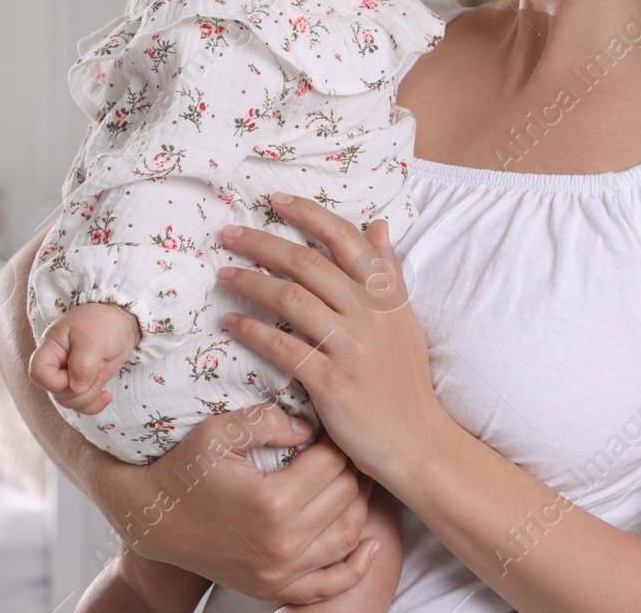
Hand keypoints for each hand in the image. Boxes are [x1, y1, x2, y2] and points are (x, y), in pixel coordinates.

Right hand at [28, 302, 140, 413]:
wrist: (121, 321)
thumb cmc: (103, 322)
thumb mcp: (93, 338)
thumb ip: (82, 363)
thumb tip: (77, 388)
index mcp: (51, 348)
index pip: (38, 374)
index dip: (56, 381)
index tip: (76, 371)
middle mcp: (57, 365)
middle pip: (57, 393)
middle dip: (82, 389)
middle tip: (99, 368)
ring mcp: (71, 376)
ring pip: (70, 402)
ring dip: (91, 395)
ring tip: (103, 372)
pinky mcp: (85, 384)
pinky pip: (83, 405)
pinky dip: (96, 404)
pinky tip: (107, 395)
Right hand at [111, 402, 383, 603]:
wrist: (155, 519)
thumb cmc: (185, 470)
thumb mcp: (217, 432)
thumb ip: (266, 420)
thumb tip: (309, 426)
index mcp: (272, 500)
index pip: (332, 463)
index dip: (336, 439)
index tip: (330, 427)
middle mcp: (283, 541)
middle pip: (345, 496)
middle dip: (350, 468)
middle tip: (343, 449)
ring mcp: (281, 570)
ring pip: (348, 535)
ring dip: (360, 506)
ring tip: (354, 480)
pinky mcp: (276, 588)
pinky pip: (330, 584)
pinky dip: (356, 566)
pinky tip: (371, 546)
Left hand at [213, 191, 450, 486]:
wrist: (417, 441)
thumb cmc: (405, 381)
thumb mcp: (404, 321)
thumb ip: (389, 272)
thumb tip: (378, 224)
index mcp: (386, 295)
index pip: (346, 239)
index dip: (309, 214)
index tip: (276, 200)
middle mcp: (369, 314)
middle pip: (308, 263)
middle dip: (263, 243)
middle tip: (229, 233)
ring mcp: (350, 347)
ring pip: (290, 299)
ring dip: (251, 282)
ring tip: (223, 275)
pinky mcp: (331, 381)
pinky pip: (283, 346)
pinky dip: (253, 330)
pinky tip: (231, 323)